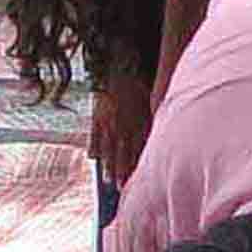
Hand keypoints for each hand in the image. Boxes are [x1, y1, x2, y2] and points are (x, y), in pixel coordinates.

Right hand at [88, 71, 153, 186]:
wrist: (120, 63)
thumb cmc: (138, 81)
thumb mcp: (150, 100)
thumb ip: (153, 119)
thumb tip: (158, 137)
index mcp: (138, 121)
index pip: (138, 149)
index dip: (137, 166)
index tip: (138, 182)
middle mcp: (122, 124)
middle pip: (122, 153)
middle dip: (122, 172)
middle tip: (121, 188)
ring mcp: (107, 120)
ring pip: (107, 147)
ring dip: (108, 166)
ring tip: (106, 181)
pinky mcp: (95, 114)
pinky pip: (93, 134)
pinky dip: (93, 146)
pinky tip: (93, 159)